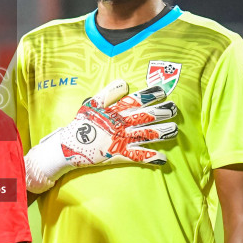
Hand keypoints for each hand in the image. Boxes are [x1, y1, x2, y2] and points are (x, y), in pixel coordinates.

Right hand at [24, 79, 176, 191]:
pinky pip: (138, 157)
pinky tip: (164, 159)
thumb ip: (109, 93)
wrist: (67, 147)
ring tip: (175, 130)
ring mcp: (121, 140)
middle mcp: (121, 124)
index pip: (136, 100)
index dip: (150, 95)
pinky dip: (151, 158)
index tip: (163, 90)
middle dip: (161, 112)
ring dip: (162, 133)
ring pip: (146, 135)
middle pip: (145, 116)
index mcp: (115, 111)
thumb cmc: (80, 125)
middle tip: (174, 109)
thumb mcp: (91, 104)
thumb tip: (126, 83)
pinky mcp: (119, 155)